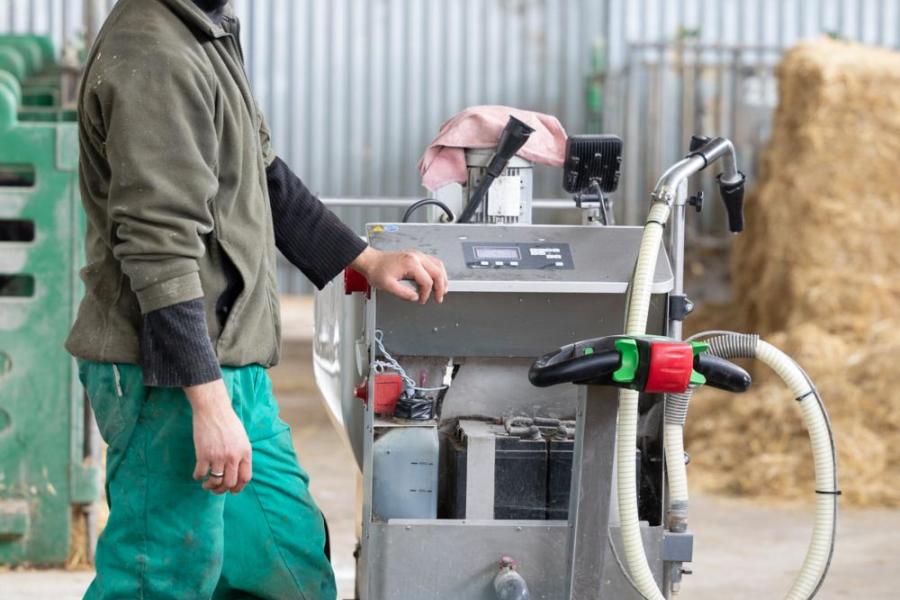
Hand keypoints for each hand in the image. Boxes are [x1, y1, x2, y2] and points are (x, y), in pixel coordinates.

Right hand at [186, 379, 251, 494]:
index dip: (238, 488)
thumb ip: (241, 454)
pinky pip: (200, 473)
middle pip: (230, 483)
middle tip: (216, 489)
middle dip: (222, 490)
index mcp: (245, 452)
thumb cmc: (228, 422)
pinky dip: (198, 477)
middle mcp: (233, 456)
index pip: (245, 478)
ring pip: (215, 481)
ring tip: (206, 484)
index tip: (231, 491)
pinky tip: (198, 474)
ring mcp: (218, 456)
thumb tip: (237, 471)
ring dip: (210, 486)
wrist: (213, 409)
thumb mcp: (242, 438)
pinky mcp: (203, 454)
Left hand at [351, 246, 447, 303]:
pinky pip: (433, 262)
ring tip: (443, 289)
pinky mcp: (416, 256)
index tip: (421, 300)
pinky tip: (437, 279)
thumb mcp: (388, 286)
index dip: (426, 294)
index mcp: (411, 263)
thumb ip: (403, 293)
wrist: (371, 261)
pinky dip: (437, 271)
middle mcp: (416, 257)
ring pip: (438, 265)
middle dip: (440, 287)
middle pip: (437, 272)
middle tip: (439, 298)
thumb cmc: (377, 270)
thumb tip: (415, 297)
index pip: (427, 281)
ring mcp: (417, 255)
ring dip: (442, 278)